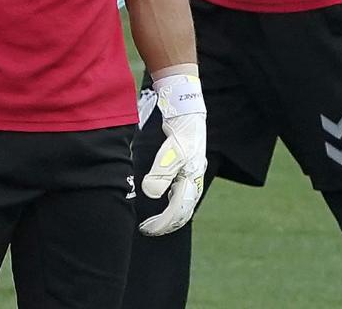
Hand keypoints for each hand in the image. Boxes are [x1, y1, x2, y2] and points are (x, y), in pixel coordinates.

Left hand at [139, 74, 206, 235]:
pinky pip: (182, 192)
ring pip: (184, 202)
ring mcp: (192, 173)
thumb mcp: (169, 151)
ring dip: (170, 214)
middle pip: (184, 211)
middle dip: (167, 223)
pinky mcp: (188, 167)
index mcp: (191, 179)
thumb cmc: (180, 132)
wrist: (187, 112)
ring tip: (154, 220)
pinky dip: (173, 202)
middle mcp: (194, 179)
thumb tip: (151, 193)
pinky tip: (163, 200)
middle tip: (149, 228)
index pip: (178, 210)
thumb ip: (161, 173)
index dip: (163, 223)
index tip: (148, 229)